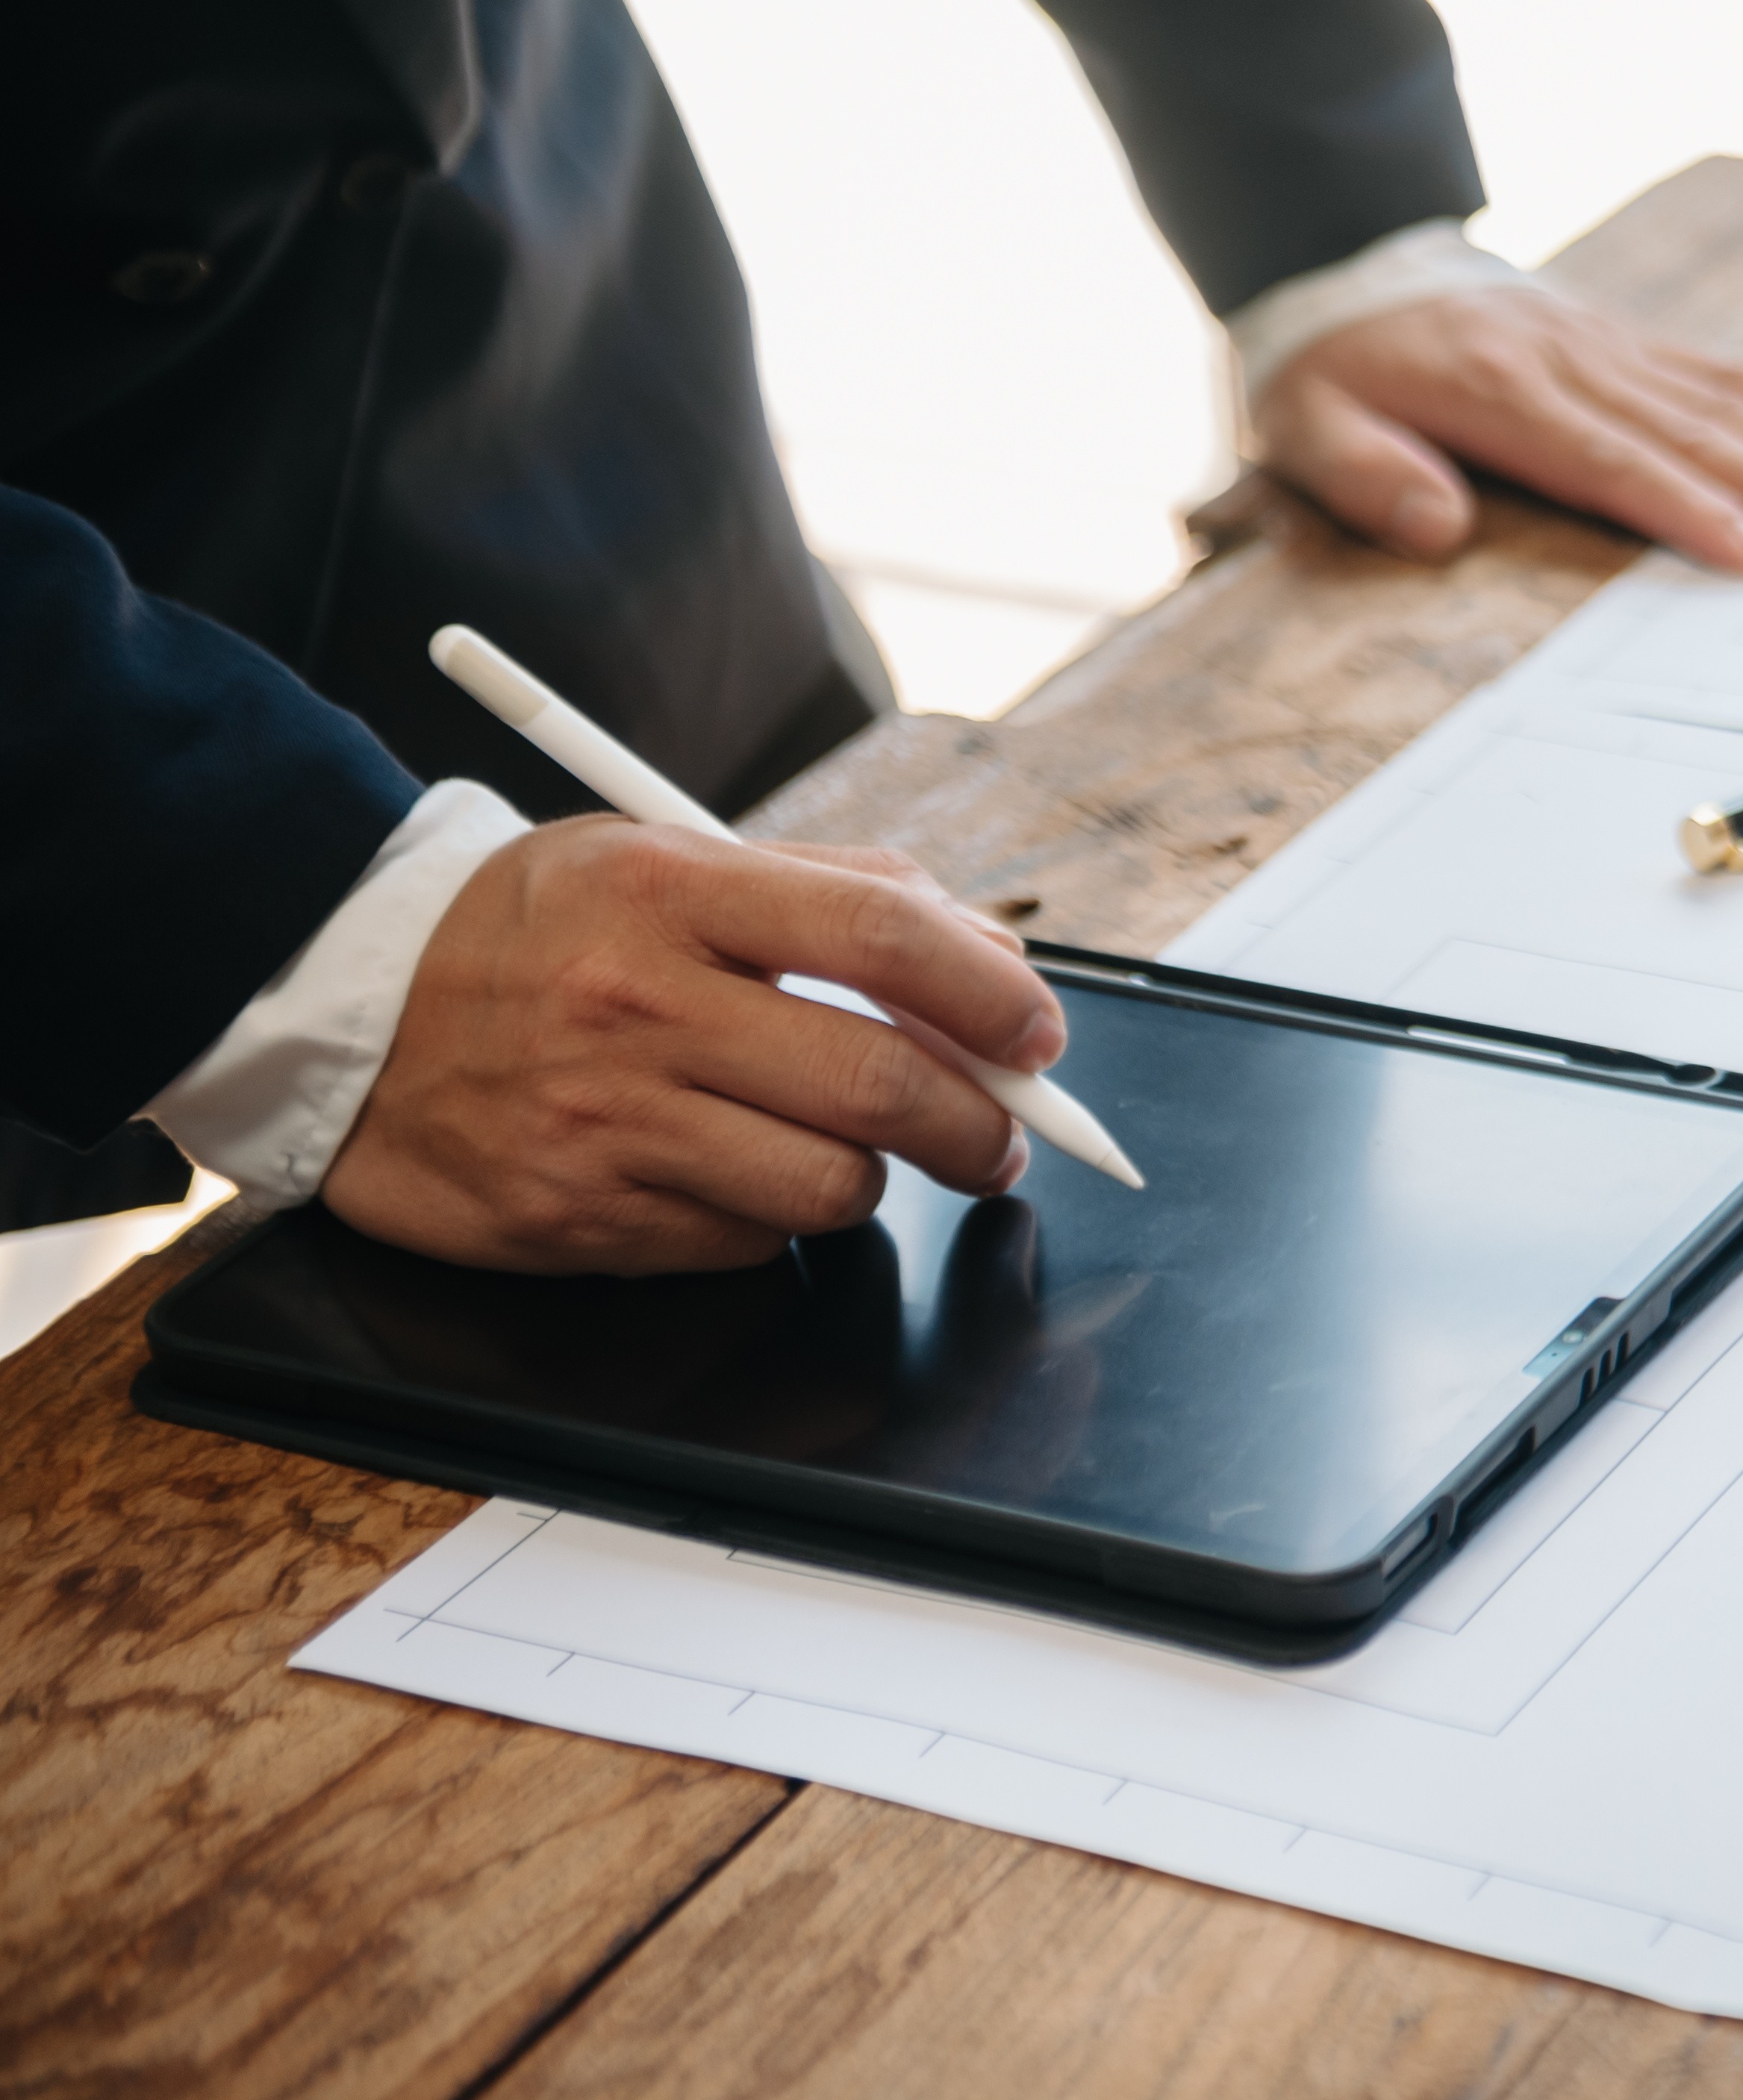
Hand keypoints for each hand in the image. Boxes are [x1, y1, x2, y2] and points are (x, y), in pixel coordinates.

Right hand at [325, 823, 1058, 1273]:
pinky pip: (743, 1243)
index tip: (1040, 1037)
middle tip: (1002, 1136)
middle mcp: (640, 1005)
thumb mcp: (669, 856)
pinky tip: (730, 1170)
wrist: (346, 1007)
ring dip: (872, 1179)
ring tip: (852, 1147)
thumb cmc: (538, 926)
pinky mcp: (576, 1216)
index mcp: (674, 890)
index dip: (991, 995)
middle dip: (979, 1126)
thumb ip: (837, 891)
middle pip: (879, 1084)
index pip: (881, 935)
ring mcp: (604, 1120)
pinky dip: (769, 1219)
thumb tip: (991, 954)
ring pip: (827, 1186)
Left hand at [1256, 287, 1742, 574]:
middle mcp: (1572, 363)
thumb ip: (1368, 475)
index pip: (1611, 461)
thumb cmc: (1332, 369)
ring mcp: (1611, 346)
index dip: (1690, 507)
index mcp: (1499, 392)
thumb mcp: (1307, 425)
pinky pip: (1724, 373)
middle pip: (1694, 432)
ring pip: (1726, 402)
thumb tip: (1437, 525)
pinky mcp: (1631, 341)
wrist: (1351, 263)